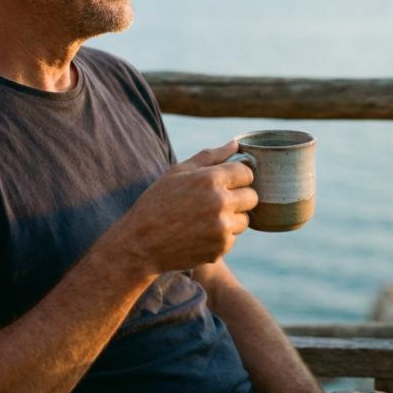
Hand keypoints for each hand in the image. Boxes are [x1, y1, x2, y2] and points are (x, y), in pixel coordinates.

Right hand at [119, 141, 257, 273]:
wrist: (140, 243)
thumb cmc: (157, 202)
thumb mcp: (178, 171)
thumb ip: (211, 156)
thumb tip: (235, 144)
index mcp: (211, 179)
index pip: (247, 172)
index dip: (237, 176)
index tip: (227, 182)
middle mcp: (220, 202)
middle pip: (252, 196)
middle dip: (239, 197)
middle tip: (217, 201)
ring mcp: (222, 227)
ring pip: (245, 220)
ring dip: (232, 218)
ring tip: (206, 219)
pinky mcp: (221, 248)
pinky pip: (233, 238)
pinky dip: (221, 237)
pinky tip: (200, 234)